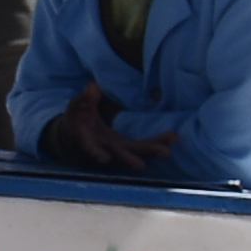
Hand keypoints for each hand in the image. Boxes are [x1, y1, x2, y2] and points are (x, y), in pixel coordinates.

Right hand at [40, 103, 163, 177]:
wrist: (78, 137)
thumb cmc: (77, 120)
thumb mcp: (77, 108)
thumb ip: (86, 99)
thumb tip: (92, 86)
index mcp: (89, 142)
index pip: (91, 148)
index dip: (96, 153)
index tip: (104, 159)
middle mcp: (106, 149)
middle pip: (119, 155)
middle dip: (130, 159)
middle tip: (140, 165)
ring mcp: (120, 150)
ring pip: (137, 153)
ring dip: (151, 151)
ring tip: (166, 151)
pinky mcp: (129, 147)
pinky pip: (145, 146)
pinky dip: (158, 142)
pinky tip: (173, 137)